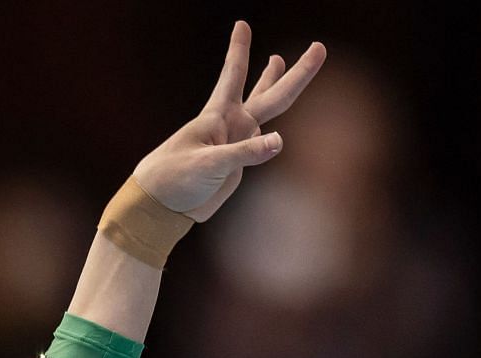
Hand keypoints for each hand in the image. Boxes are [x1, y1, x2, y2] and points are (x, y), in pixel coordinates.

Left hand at [133, 19, 326, 222]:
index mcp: (217, 117)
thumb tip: (280, 141)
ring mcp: (236, 144)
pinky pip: (260, 148)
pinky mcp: (237, 166)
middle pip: (269, 92)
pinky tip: (273, 139)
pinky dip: (270, 140)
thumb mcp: (208, 165)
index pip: (233, 75)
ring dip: (273, 86)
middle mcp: (231, 126)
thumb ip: (244, 153)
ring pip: (264, 112)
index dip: (239, 50)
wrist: (162, 209)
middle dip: (294, 72)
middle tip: (318, 47)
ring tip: (277, 60)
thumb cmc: (173, 180)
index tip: (241, 24)